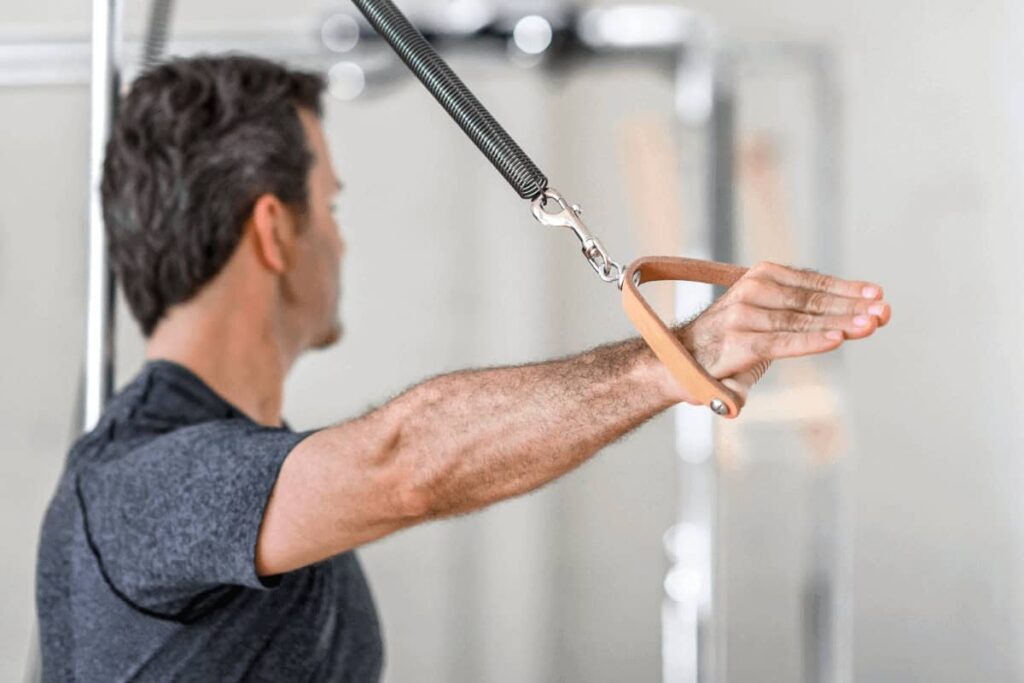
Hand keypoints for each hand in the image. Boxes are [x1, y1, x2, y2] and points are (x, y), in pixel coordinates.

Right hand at [676, 261, 890, 407]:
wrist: (679, 359)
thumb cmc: (728, 340)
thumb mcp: (764, 319)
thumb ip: (801, 316)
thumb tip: (852, 320)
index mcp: (762, 276)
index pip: (813, 282)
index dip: (848, 289)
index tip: (878, 296)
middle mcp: (752, 289)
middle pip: (811, 300)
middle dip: (851, 307)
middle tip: (883, 313)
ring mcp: (743, 315)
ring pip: (801, 321)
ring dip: (839, 323)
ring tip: (869, 325)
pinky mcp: (738, 342)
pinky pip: (781, 342)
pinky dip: (810, 340)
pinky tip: (836, 339)